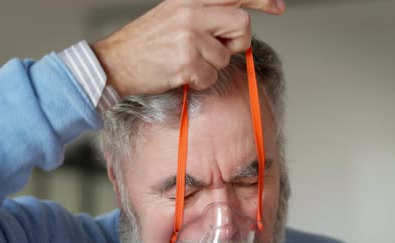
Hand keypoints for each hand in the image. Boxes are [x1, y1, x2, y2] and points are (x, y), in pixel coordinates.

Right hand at [91, 0, 284, 95]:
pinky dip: (199, 82)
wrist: (115, 62)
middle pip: (242, 24)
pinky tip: (180, 74)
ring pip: (225, 57)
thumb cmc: (145, 42)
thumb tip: (235, 25)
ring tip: (186, 62)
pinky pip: (211, 78)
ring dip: (211, 66)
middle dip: (237, 42)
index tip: (279, 7)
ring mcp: (189, 37)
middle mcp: (191, 13)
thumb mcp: (173, 14)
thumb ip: (204, 15)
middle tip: (221, 50)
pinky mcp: (186, 62)